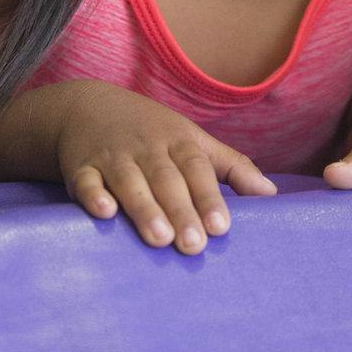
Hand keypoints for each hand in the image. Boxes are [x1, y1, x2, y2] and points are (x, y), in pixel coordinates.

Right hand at [55, 95, 276, 254]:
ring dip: (144, 208)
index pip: (197, 168)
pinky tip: (104, 212)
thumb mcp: (194, 140)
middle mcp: (147, 148)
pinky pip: (85, 181)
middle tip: (194, 246)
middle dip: (180, 210)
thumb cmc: (152, 132)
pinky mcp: (81, 167)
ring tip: (159, 238)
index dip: (209, 197)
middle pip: (166, 179)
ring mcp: (113, 157)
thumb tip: (271, 194)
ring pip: (129, 182)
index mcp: (178, 142)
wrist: (87, 106)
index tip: (221, 228)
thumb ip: (232, 167)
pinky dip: (93, 195)